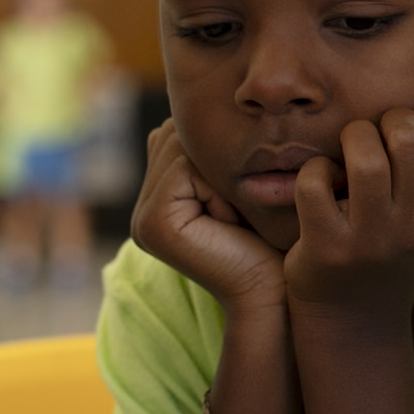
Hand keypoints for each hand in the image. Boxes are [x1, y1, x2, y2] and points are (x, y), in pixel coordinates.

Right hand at [131, 120, 285, 314]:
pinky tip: (229, 221)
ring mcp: (142, 219)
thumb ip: (212, 160)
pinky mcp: (154, 223)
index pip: (175, 139)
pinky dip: (216, 186)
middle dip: (214, 160)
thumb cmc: (268, 244)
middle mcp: (142, 210)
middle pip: (174, 139)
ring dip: (219, 174)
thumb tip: (191, 119)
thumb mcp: (239, 190)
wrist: (272, 294)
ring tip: (235, 216)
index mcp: (157, 202)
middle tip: (239, 210)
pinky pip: (184, 168)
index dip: (217, 155)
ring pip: (180, 149)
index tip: (240, 202)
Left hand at [285, 107, 413, 324]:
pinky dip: (313, 170)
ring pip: (364, 156)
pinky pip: (315, 182)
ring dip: (351, 137)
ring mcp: (372, 241)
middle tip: (377, 135)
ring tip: (348, 151)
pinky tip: (320, 181)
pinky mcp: (327, 248)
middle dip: (388, 119)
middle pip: (410, 138)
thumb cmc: (395, 248)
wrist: (354, 318)